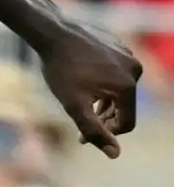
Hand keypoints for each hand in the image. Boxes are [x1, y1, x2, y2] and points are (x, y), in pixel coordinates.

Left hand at [35, 21, 142, 157]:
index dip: (106, 134)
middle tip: (79, 121)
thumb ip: (94, 131)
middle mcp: (134, 70)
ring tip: (80, 101)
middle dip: (103, 117)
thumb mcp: (74, 105)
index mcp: (128, 86)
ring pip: (119, 89)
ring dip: (102, 100)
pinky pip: (115, 72)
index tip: (83, 137)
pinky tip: (82, 81)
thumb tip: (115, 154)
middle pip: (124, 106)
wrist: (52, 31)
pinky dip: (102, 82)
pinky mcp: (119, 46)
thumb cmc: (60, 69)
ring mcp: (128, 55)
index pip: (126, 123)